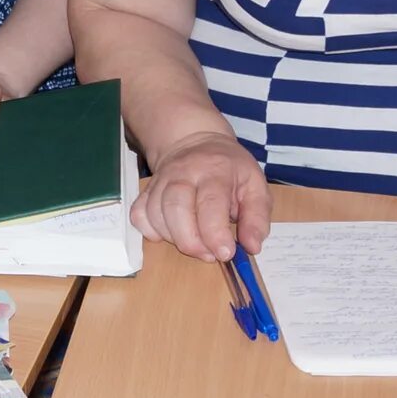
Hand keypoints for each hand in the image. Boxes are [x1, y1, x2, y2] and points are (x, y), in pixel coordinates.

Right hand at [132, 130, 269, 260]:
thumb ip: (257, 217)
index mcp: (215, 170)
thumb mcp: (255, 185)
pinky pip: (139, 215)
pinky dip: (151, 231)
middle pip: (176, 208)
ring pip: (155, 214)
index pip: (210, 203)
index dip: (216, 234)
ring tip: (195, 245)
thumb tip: (252, 246)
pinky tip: (171, 234)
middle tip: (209, 254)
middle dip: (191, 241)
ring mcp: (160, 181)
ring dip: (174, 239)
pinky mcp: (146, 190)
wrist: (196, 142)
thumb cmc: (230, 169)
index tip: (226, 253)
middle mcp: (183, 173)